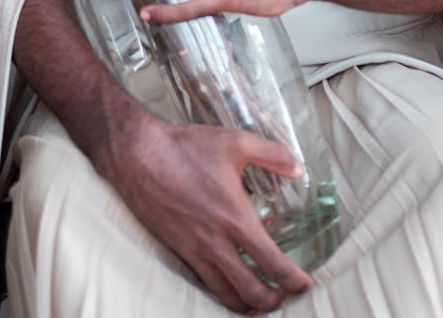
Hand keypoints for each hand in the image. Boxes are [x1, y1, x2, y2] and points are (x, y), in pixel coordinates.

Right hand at [101, 111, 311, 312]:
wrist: (138, 156)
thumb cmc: (186, 148)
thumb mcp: (235, 142)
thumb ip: (271, 154)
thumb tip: (297, 167)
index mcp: (236, 220)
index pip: (273, 265)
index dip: (294, 281)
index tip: (304, 283)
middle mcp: (217, 243)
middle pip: (252, 293)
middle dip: (274, 302)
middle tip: (285, 296)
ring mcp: (195, 251)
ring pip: (227, 295)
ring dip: (248, 305)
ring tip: (261, 300)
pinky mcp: (178, 250)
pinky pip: (205, 283)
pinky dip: (223, 293)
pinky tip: (229, 285)